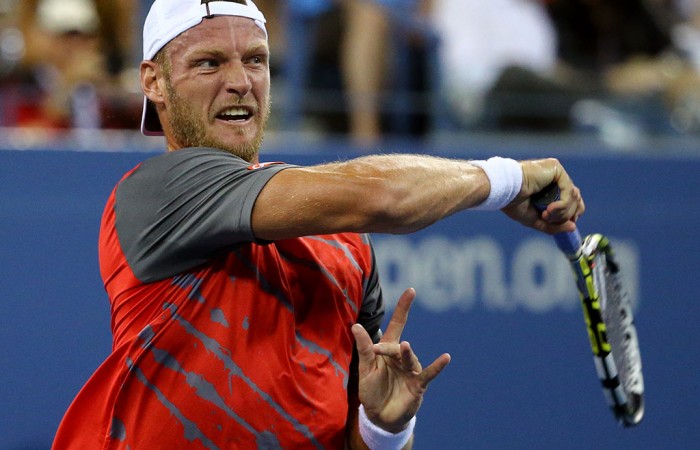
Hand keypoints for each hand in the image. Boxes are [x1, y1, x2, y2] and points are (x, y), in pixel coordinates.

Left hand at [351, 288, 450, 432]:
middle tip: (376, 350)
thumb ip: (364, 348)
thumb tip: (356, 325)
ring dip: (404, 354)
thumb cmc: (372, 390)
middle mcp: (402, 357)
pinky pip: (428, 373)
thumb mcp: (365, 368)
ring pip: (409, 358)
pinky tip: (446, 357)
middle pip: (398, 345)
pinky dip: (437, 366)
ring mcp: (411, 370)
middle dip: (389, 347)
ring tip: (403, 347)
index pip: (398, 324)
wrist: (379, 417)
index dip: (404, 308)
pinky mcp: (418, 385)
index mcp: (388, 350)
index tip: (411, 290)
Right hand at [502, 158, 584, 233]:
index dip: (571, 214)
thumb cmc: (513, 203)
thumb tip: (573, 228)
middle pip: (575, 200)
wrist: (503, 190)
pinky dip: (562, 204)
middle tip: (547, 218)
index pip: (572, 201)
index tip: (563, 224)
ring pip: (573, 196)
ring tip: (545, 214)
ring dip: (562, 211)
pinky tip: (549, 209)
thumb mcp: (535, 219)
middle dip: (565, 214)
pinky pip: (568, 190)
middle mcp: (555, 178)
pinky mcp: (556, 169)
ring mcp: (556, 172)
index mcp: (550, 188)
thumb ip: (554, 225)